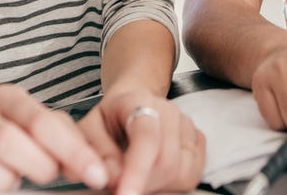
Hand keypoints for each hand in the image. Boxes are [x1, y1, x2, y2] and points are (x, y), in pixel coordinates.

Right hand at [0, 84, 109, 191]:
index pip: (46, 123)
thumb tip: (102, 170)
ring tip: (9, 182)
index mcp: (11, 99)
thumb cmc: (10, 141)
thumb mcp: (41, 136)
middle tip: (46, 178)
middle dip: (35, 166)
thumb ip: (70, 147)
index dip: (74, 153)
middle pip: (7, 139)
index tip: (96, 176)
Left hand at [77, 89, 206, 194]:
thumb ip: (93, 154)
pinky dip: (173, 185)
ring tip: (137, 178)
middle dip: (143, 184)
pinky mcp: (198, 140)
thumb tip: (107, 178)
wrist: (132, 104)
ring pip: (182, 173)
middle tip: (122, 187)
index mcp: (137, 101)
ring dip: (157, 187)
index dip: (137, 171)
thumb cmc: (109, 120)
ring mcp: (187, 125)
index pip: (146, 137)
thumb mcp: (88, 132)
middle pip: (166, 162)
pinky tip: (154, 176)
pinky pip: (193, 175)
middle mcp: (168, 111)